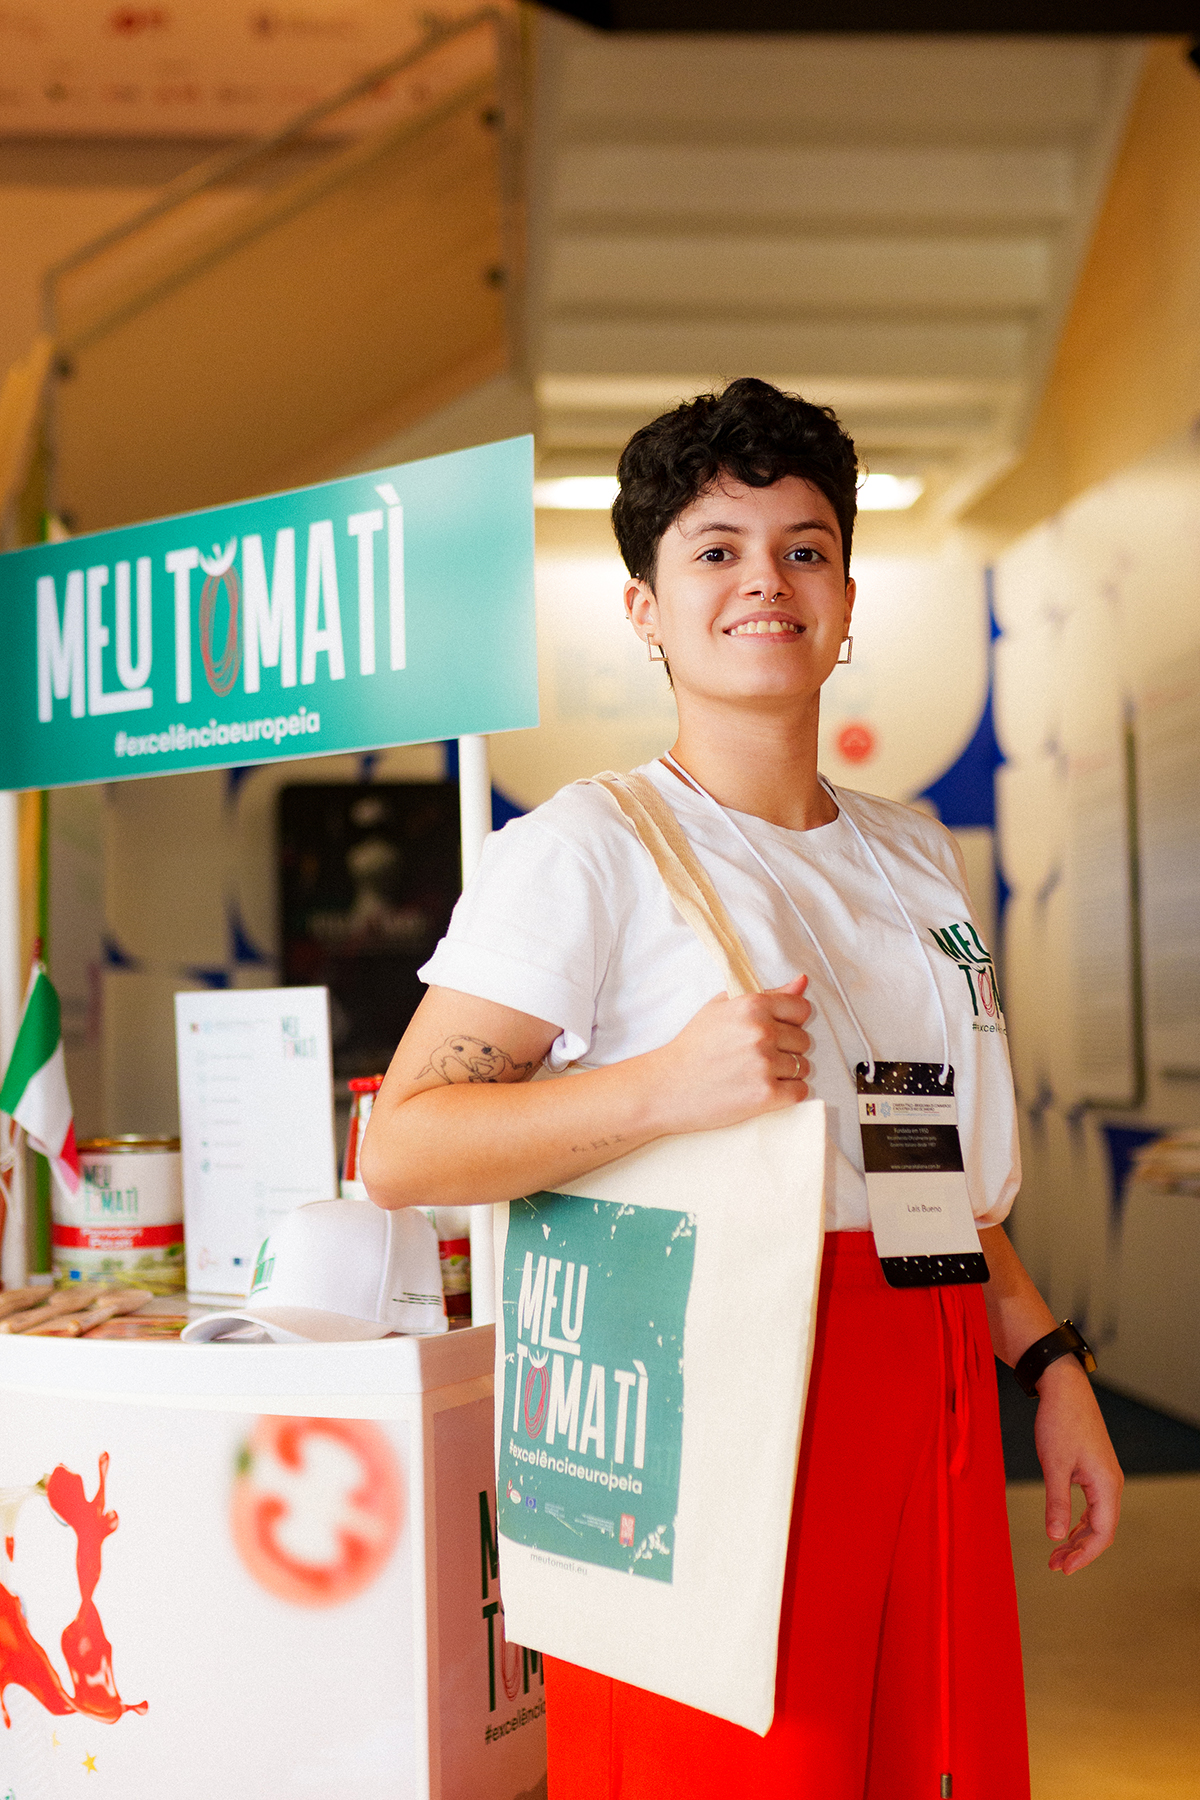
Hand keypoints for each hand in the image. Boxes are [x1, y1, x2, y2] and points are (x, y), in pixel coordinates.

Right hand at [644, 976, 811, 1137]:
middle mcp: (761, 1032)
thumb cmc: (693, 1046)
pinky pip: (800, 1091)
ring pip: (803, 1067)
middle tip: (758, 1057)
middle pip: (804, 1040)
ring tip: (758, 1074)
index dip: (791, 1021)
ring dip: (788, 1073)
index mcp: (752, 1006)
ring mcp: (764, 1064)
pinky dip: (787, 1094)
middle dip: (787, 1049)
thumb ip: (767, 994)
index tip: (774, 1031)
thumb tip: (802, 982)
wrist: (666, 1086)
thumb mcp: (722, 1007)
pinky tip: (765, 1091)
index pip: (802, 1009)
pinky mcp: (765, 1095)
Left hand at [1033, 1355, 1123, 1572]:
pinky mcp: (1094, 1469)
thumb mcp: (1054, 1465)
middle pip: (1101, 1530)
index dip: (1084, 1555)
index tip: (1062, 1568)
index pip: (1102, 1533)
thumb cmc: (1059, 1422)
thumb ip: (1056, 1502)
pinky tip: (1065, 1529)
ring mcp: (1104, 1476)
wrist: (1064, 1388)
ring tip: (1056, 1553)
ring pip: (1097, 1518)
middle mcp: (1111, 1483)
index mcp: (1106, 1485)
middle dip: (1079, 1550)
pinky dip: (1078, 1520)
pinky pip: (1092, 1505)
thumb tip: (1056, 1536)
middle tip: (1054, 1565)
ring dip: (1078, 1537)